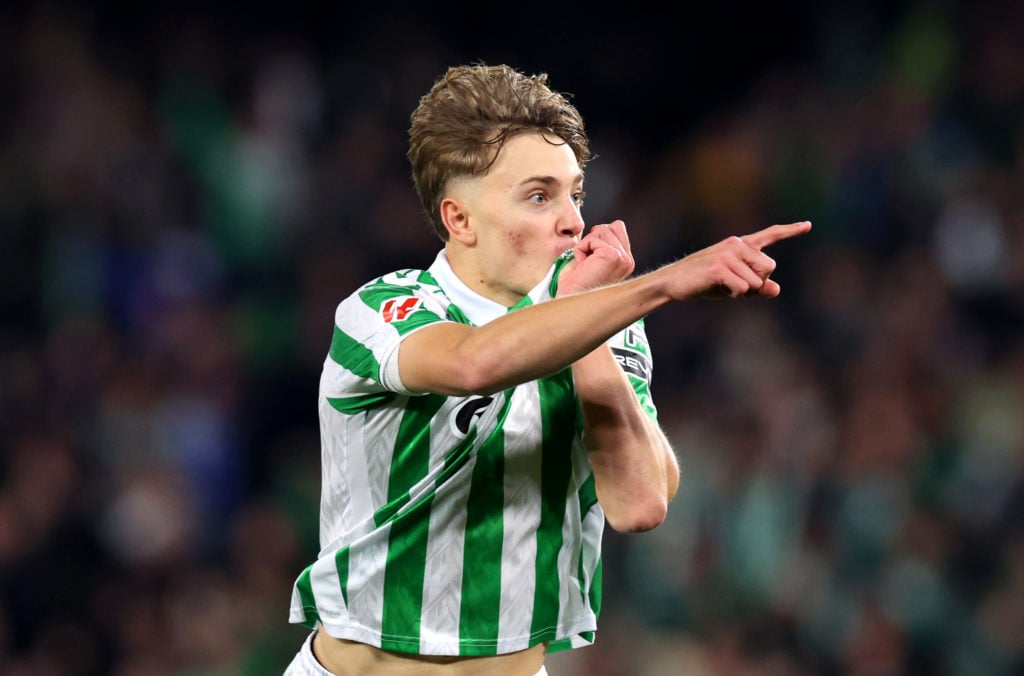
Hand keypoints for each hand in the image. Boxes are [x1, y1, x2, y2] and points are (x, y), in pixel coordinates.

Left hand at [558, 220, 635, 296]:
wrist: (569, 301)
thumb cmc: (576, 285)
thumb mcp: (593, 259)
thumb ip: (603, 243)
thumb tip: (607, 225)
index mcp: (625, 261)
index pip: (617, 227)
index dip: (598, 238)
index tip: (591, 259)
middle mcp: (627, 260)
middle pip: (608, 227)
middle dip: (591, 240)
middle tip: (587, 263)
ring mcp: (621, 258)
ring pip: (600, 231)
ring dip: (586, 246)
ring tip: (585, 265)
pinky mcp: (612, 256)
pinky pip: (591, 239)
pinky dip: (581, 250)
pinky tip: (583, 266)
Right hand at [668, 221, 811, 299]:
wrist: (672, 283)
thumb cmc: (704, 283)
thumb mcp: (734, 285)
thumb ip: (757, 286)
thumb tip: (776, 289)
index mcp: (740, 245)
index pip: (769, 235)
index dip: (790, 231)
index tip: (808, 225)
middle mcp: (736, 245)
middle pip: (769, 267)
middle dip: (758, 283)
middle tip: (735, 286)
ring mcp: (727, 254)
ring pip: (756, 282)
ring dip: (743, 292)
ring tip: (723, 287)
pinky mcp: (719, 267)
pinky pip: (742, 288)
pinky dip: (733, 294)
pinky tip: (718, 289)